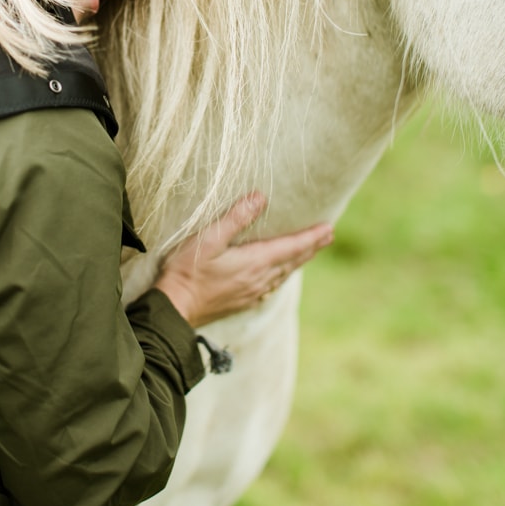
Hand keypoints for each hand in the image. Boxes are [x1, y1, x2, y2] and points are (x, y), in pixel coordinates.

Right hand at [153, 193, 333, 327]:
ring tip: (309, 251)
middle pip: (293, 261)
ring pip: (284, 274)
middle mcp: (259, 279)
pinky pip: (272, 285)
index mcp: (255, 262)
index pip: (291, 247)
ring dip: (299, 260)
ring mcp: (252, 292)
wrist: (175, 308)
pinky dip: (283, 274)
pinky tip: (279, 274)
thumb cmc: (188, 271)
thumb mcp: (209, 238)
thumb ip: (235, 218)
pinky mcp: (242, 301)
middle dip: (311, 247)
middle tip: (328, 235)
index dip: (311, 237)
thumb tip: (259, 197)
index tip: (329, 229)